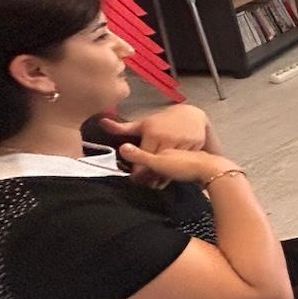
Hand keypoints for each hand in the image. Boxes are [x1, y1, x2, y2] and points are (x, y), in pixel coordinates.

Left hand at [99, 106, 214, 186]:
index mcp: (153, 133)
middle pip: (156, 164)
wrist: (192, 115)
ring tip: (157, 180)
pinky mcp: (195, 145)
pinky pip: (183, 163)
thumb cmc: (163, 121)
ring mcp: (183, 142)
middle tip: (145, 183)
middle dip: (149, 175)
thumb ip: (122, 128)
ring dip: (163, 175)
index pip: (142, 158)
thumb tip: (102, 122)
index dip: (138, 170)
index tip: (135, 178)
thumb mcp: (143, 123)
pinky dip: (177, 170)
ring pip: (171, 166)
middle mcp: (168, 138)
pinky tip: (172, 171)